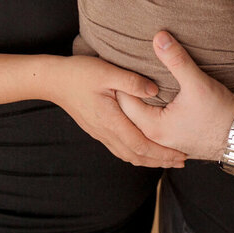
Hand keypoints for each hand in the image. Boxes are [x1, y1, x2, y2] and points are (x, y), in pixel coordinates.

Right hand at [46, 54, 185, 167]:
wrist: (52, 80)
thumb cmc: (79, 73)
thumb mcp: (107, 71)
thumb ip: (132, 81)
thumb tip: (155, 90)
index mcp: (111, 120)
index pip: (141, 145)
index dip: (163, 152)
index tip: (181, 154)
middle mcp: (106, 132)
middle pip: (137, 156)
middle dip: (160, 160)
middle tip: (181, 161)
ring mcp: (100, 133)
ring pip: (128, 155)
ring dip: (149, 159)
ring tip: (166, 158)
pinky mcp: (96, 129)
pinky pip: (119, 149)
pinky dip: (136, 154)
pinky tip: (143, 149)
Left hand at [117, 32, 233, 159]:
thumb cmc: (220, 114)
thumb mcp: (197, 83)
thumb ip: (176, 59)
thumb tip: (158, 37)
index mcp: (153, 127)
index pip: (123, 102)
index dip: (120, 83)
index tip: (118, 64)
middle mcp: (154, 139)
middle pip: (127, 114)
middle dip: (123, 94)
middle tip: (120, 72)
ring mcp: (164, 144)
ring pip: (138, 123)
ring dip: (134, 106)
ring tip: (132, 86)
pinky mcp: (174, 143)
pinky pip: (150, 129)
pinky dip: (145, 115)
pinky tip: (150, 101)